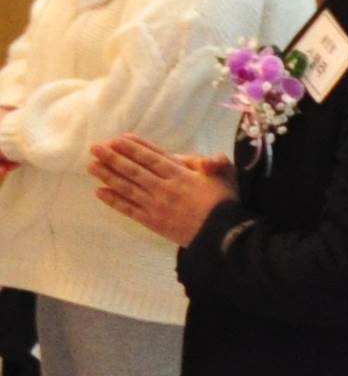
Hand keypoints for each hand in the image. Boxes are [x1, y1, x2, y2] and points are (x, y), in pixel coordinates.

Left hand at [89, 137, 231, 245]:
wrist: (221, 235)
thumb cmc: (225, 203)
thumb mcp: (227, 177)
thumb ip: (217, 164)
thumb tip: (212, 159)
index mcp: (181, 174)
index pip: (153, 157)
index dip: (135, 148)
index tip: (118, 139)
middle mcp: (164, 187)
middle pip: (134, 170)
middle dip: (114, 157)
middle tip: (95, 148)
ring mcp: (155, 205)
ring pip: (127, 187)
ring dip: (108, 176)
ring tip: (92, 166)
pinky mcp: (152, 221)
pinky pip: (129, 209)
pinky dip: (113, 200)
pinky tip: (99, 192)